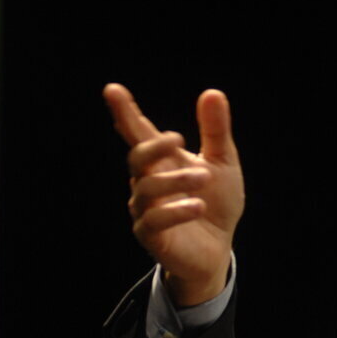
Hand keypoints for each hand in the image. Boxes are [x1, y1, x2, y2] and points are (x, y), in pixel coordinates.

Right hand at [104, 83, 244, 306]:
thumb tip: (212, 92)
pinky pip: (154, 221)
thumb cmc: (216, 203)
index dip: (125, 112)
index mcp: (162, 161)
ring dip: (176, 180)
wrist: (219, 248)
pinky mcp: (152, 236)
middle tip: (179, 138)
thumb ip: (215, 131)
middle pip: (137, 158)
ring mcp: (145, 209)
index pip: (138, 133)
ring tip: (205, 178)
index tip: (113, 90)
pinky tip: (198, 206)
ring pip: (147, 189)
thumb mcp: (223, 163)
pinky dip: (176, 211)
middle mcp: (147, 182)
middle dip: (153, 146)